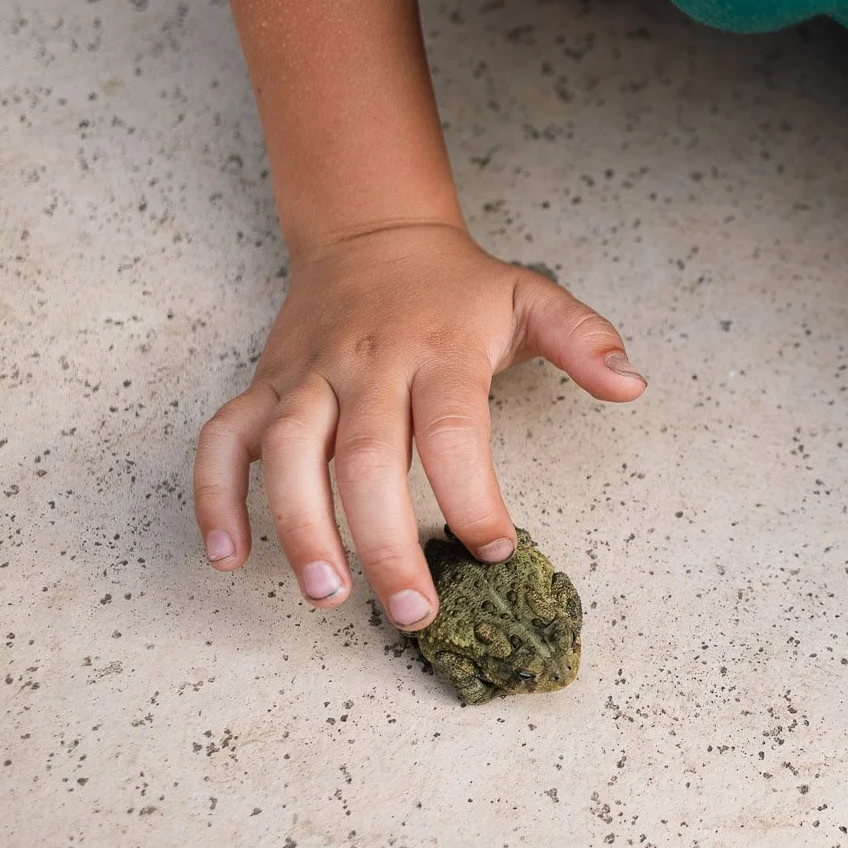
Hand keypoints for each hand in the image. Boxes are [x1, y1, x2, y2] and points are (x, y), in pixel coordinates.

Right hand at [192, 223, 644, 628]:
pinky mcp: (264, 387)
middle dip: (386, 543)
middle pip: (367, 459)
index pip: (452, 431)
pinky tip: (228, 556)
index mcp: (437, 351)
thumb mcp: (532, 298)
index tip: (495, 550)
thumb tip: (632, 384)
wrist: (372, 234)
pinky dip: (214, 495)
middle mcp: (365, 365)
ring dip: (299, 528)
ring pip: (287, 454)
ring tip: (327, 596)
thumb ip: (583, 341)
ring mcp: (306, 377)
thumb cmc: (459, 289)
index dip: (472, 495)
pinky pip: (222, 440)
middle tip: (413, 613)